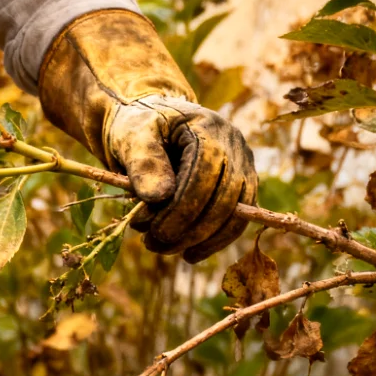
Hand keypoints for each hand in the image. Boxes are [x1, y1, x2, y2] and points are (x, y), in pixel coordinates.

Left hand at [37, 9, 252, 263]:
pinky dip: (215, 242)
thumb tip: (159, 197)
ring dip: (202, 241)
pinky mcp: (242, 185)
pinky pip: (237, 220)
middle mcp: (234, 146)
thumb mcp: (131, 136)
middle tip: (153, 244)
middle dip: (188, 230)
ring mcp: (243, 165)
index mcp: (208, 128)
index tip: (151, 232)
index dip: (180, 210)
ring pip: (236, 213)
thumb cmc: (139, 128)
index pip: (204, 176)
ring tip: (165, 248)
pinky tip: (189, 255)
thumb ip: (143, 162)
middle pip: (224, 198)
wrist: (153, 121)